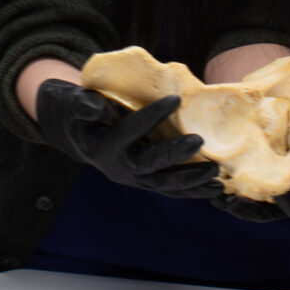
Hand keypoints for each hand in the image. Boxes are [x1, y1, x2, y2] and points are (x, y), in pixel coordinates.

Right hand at [32, 79, 219, 199]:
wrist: (80, 137)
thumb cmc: (80, 114)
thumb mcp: (74, 104)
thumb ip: (83, 104)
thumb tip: (97, 107)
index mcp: (103, 147)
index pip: (130, 132)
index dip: (151, 116)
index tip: (175, 99)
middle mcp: (119, 168)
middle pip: (150, 165)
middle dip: (174, 155)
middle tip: (199, 141)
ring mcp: (134, 179)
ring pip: (165, 185)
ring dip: (191, 180)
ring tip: (215, 172)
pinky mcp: (146, 183)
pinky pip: (171, 190)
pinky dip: (193, 191)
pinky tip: (216, 188)